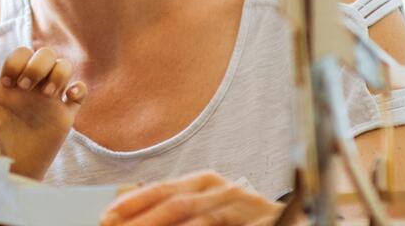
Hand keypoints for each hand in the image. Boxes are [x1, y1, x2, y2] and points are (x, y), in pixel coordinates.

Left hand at [0, 46, 84, 179]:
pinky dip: (79, 88)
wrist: (7, 168)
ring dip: (58, 73)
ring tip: (47, 94)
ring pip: (64, 66)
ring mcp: (50, 100)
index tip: (8, 85)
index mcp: (11, 84)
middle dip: (37, 65)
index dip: (16, 63)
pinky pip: (80, 93)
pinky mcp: (64, 116)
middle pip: (45, 54)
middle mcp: (32, 87)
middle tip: (26, 87)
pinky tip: (69, 96)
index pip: (20, 55)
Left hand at [100, 170, 288, 225]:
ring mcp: (246, 207)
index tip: (106, 216)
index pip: (163, 190)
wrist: (297, 218)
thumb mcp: (206, 211)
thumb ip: (178, 212)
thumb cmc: (241, 220)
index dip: (133, 203)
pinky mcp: (266, 222)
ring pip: (200, 221)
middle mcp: (225, 190)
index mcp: (206, 183)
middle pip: (177, 205)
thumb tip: (128, 217)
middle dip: (142, 222)